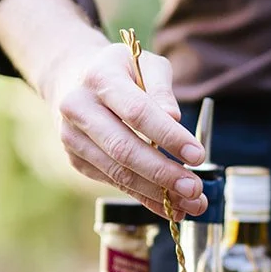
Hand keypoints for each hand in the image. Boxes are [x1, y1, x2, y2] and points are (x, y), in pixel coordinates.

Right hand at [43, 35, 206, 218]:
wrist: (72, 80)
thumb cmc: (120, 71)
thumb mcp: (145, 64)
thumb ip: (161, 89)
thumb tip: (174, 119)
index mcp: (99, 78)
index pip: (137, 113)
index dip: (168, 136)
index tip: (198, 155)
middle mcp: (79, 108)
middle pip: (124, 149)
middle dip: (163, 173)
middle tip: (195, 189)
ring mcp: (73, 138)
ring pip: (118, 173)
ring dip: (157, 193)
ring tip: (192, 203)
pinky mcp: (77, 160)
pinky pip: (115, 183)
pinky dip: (145, 198)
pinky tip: (172, 206)